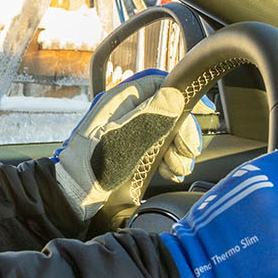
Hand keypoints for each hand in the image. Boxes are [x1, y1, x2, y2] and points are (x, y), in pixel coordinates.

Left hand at [53, 70, 202, 220]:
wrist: (73, 194)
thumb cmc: (92, 166)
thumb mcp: (126, 139)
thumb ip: (152, 116)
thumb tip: (176, 96)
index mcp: (120, 100)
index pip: (159, 84)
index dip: (183, 94)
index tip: (204, 109)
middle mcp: (124, 111)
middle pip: (166, 110)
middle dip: (182, 132)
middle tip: (188, 153)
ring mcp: (126, 130)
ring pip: (164, 131)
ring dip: (177, 150)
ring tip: (177, 168)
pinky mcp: (128, 150)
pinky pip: (156, 147)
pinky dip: (167, 159)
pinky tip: (169, 172)